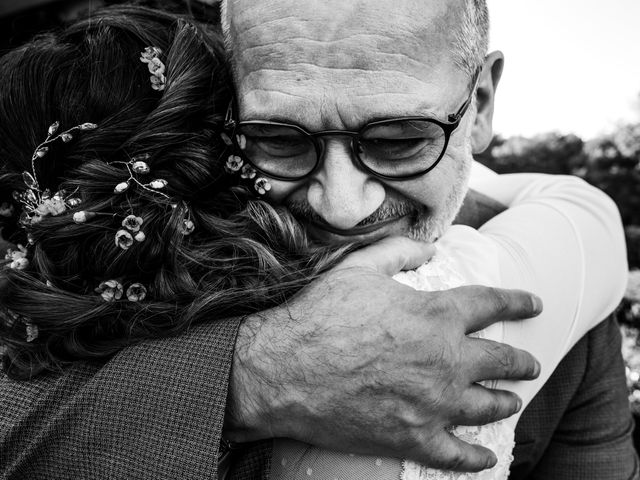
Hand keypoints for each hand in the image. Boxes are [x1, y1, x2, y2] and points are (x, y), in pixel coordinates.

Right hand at [225, 236, 541, 471]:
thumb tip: (431, 245)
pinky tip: (486, 457)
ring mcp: (433, 404)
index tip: (535, 304)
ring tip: (510, 402)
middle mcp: (446, 360)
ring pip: (488, 406)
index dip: (517, 301)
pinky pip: (458, 455)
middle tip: (530, 364)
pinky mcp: (413, 438)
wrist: (282, 369)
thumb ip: (400, 251)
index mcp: (436, 315)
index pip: (492, 304)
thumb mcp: (359, 267)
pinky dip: (476, 458)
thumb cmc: (319, 314)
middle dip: (521, 361)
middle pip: (500, 360)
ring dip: (504, 402)